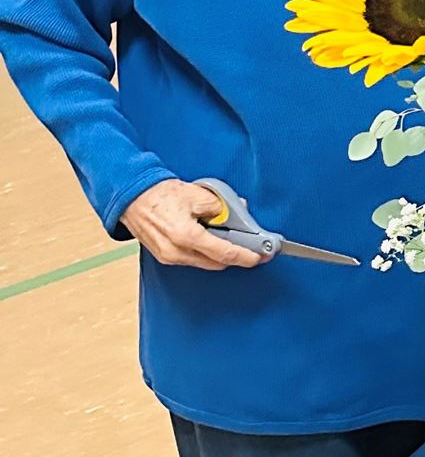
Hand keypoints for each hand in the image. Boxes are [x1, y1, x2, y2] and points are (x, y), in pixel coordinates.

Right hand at [121, 179, 265, 271]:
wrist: (132, 195)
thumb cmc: (159, 194)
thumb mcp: (198, 195)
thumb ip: (222, 207)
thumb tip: (238, 213)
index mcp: (187, 236)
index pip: (225, 253)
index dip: (245, 257)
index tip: (259, 257)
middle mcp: (177, 252)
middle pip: (216, 262)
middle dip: (235, 256)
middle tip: (251, 248)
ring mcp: (169, 257)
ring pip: (204, 262)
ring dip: (218, 254)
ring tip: (228, 238)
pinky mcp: (164, 256)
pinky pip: (191, 259)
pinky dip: (204, 251)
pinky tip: (208, 238)